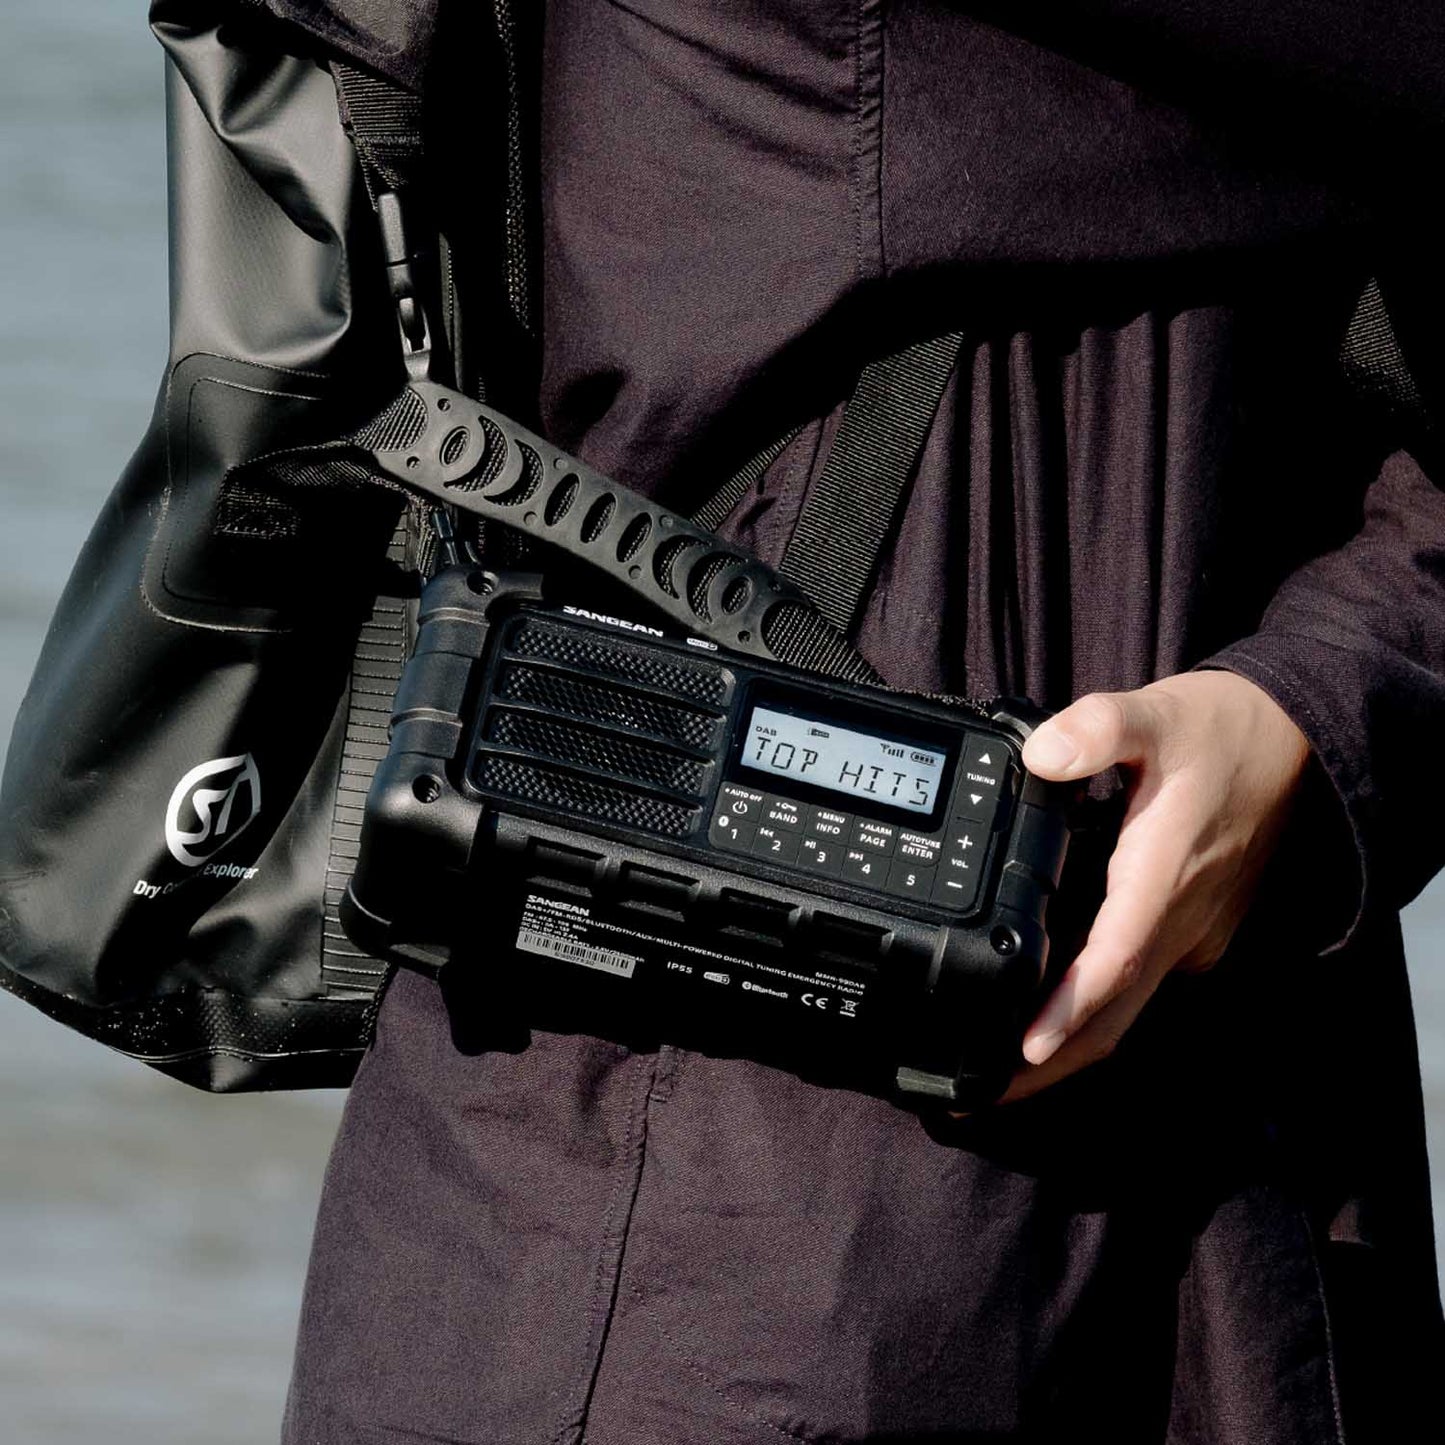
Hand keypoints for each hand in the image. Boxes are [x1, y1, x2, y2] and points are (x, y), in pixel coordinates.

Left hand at [1000, 670, 1310, 1103]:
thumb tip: (1042, 753)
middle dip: (1051, 1064)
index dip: (1068, 1012)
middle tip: (981, 1094)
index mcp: (1162, 876)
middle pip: (1114, 1014)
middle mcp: (1180, 919)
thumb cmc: (1223, 729)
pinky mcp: (1194, 928)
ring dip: (1071, 1047)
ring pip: (1127, 1008)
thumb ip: (1098, 729)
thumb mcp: (1157, 713)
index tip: (1021, 1051)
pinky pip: (1140, 983)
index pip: (1113, 962)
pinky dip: (1095, 1010)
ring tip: (1000, 1075)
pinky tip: (1050, 1013)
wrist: (1297, 739)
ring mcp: (1191, 930)